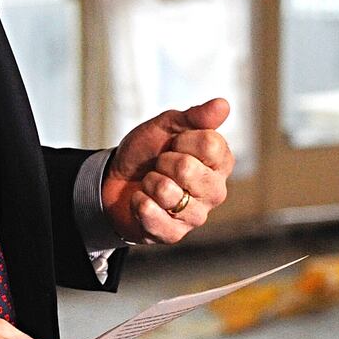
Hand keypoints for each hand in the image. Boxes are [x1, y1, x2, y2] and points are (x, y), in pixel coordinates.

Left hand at [102, 97, 233, 244]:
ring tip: (151, 184)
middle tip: (160, 166)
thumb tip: (223, 104)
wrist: (116, 180)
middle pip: (188, 169)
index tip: (174, 143)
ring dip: (149, 182)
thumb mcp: (167, 126)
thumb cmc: (147, 153)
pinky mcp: (175, 234)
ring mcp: (196, 215)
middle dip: (163, 162)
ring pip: (167, 192)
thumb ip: (195, 116)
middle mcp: (215, 191)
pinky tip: (142, 201)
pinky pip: (152, 214)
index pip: (210, 144)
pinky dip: (138, 202)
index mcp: (220, 162)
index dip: (183, 140)